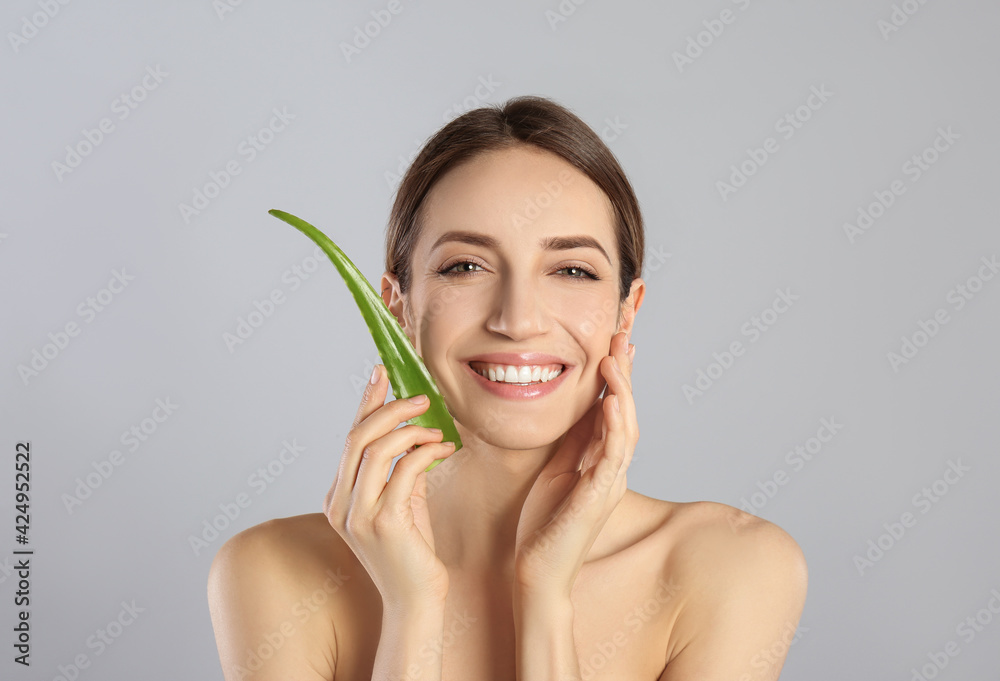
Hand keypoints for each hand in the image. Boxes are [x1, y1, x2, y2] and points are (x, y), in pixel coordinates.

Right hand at [323, 365, 457, 606]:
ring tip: (437, 428)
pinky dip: (425, 453)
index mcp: (338, 497)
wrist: (416, 601)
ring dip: (411, 430)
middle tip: (421, 396)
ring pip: (377, 449)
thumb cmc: (412, 553)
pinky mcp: (383, 523)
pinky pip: (403, 471)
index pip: (350, 437)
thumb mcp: (403, 502)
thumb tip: (414, 430)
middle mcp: (340, 504)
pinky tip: (444, 450)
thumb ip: (400, 469)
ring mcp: (357, 515)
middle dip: (390, 408)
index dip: (365, 401)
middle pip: (358, 437)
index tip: (382, 372)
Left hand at [513, 331, 637, 596]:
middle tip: (622, 333)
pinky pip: (614, 454)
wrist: (538, 571)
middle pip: (626, 410)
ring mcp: (610, 481)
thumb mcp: (556, 469)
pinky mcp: (600, 496)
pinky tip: (612, 400)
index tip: (614, 340)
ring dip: (623, 389)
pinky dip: (616, 424)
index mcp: (600, 460)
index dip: (616, 374)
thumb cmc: (544, 524)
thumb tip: (578, 406)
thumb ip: (571, 441)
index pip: (613, 408)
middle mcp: (612, 468)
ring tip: (617, 356)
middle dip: (624, 371)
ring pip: (626, 427)